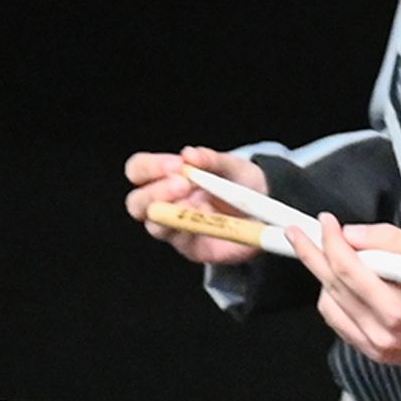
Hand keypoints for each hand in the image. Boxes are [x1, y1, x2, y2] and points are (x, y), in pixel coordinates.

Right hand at [126, 145, 268, 266]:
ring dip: (170, 213)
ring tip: (194, 201)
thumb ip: (212, 160)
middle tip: (184, 184)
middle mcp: (164, 203)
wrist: (265, 210)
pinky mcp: (190, 247)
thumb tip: (190, 153)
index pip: (138, 170)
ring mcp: (175, 228)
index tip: (177, 165)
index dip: (150, 167)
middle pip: (136, 202)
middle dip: (155, 192)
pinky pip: (181, 242)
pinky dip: (191, 230)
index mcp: (166, 177)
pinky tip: (207, 221)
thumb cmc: (240, 184)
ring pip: (153, 225)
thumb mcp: (232, 166)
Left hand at [291, 215, 400, 369]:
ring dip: (323, 274)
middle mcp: (381, 329)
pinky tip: (339, 282)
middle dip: (311, 253)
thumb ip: (391, 240)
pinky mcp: (362, 347)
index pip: (352, 270)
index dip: (333, 242)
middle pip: (333, 284)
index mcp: (400, 308)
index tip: (327, 222)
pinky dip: (331, 294)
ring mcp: (369, 342)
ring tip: (324, 255)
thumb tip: (351, 235)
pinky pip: (333, 316)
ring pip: (328, 300)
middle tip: (296, 233)